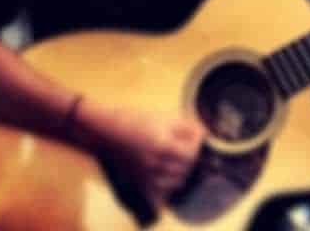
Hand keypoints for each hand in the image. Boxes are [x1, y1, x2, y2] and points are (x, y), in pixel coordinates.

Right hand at [70, 101, 204, 207]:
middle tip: (188, 143)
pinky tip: (167, 171)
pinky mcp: (141, 183)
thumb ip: (185, 126)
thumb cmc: (133, 119)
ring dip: (183, 169)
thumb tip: (203, 133)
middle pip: (187, 166)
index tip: (198, 133)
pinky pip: (163, 192)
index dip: (198, 141)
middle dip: (191, 154)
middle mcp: (157, 163)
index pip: (193, 151)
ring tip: (178, 156)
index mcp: (163, 144)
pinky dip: (169, 184)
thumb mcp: (162, 117)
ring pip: (178, 180)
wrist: (105, 131)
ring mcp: (148, 176)